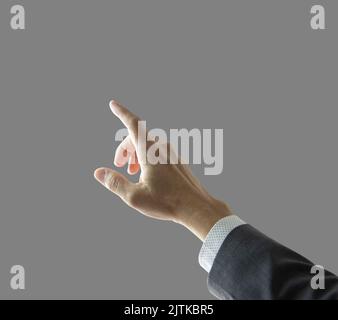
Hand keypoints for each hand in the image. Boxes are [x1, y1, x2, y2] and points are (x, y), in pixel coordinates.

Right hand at [94, 100, 231, 239]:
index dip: (121, 113)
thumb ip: (115, 182)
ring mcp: (170, 153)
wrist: (196, 207)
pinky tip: (146, 173)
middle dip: (124, 148)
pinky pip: (157, 151)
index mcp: (150, 151)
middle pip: (136, 137)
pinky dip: (146, 157)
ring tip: (131, 171)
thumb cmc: (166, 202)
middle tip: (118, 164)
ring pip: (147, 144)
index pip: (133, 124)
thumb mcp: (134, 196)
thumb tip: (98, 172)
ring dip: (135, 153)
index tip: (113, 104)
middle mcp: (161, 147)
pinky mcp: (176, 160)